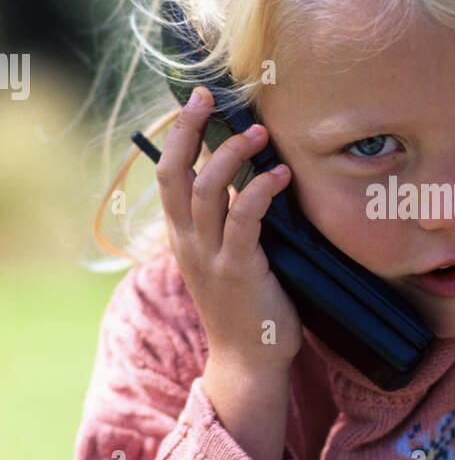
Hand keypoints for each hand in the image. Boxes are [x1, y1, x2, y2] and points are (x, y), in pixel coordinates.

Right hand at [156, 86, 302, 372]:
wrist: (248, 361)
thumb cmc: (248, 305)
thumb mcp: (228, 257)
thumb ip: (231, 221)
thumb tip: (255, 176)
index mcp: (183, 236)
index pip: (168, 175)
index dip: (179, 136)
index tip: (195, 102)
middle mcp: (188, 242)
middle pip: (175, 174)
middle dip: (189, 131)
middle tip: (208, 98)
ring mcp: (210, 257)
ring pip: (207, 191)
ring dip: (232, 155)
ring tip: (259, 133)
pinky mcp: (238, 271)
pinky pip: (244, 220)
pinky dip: (260, 191)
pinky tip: (281, 176)